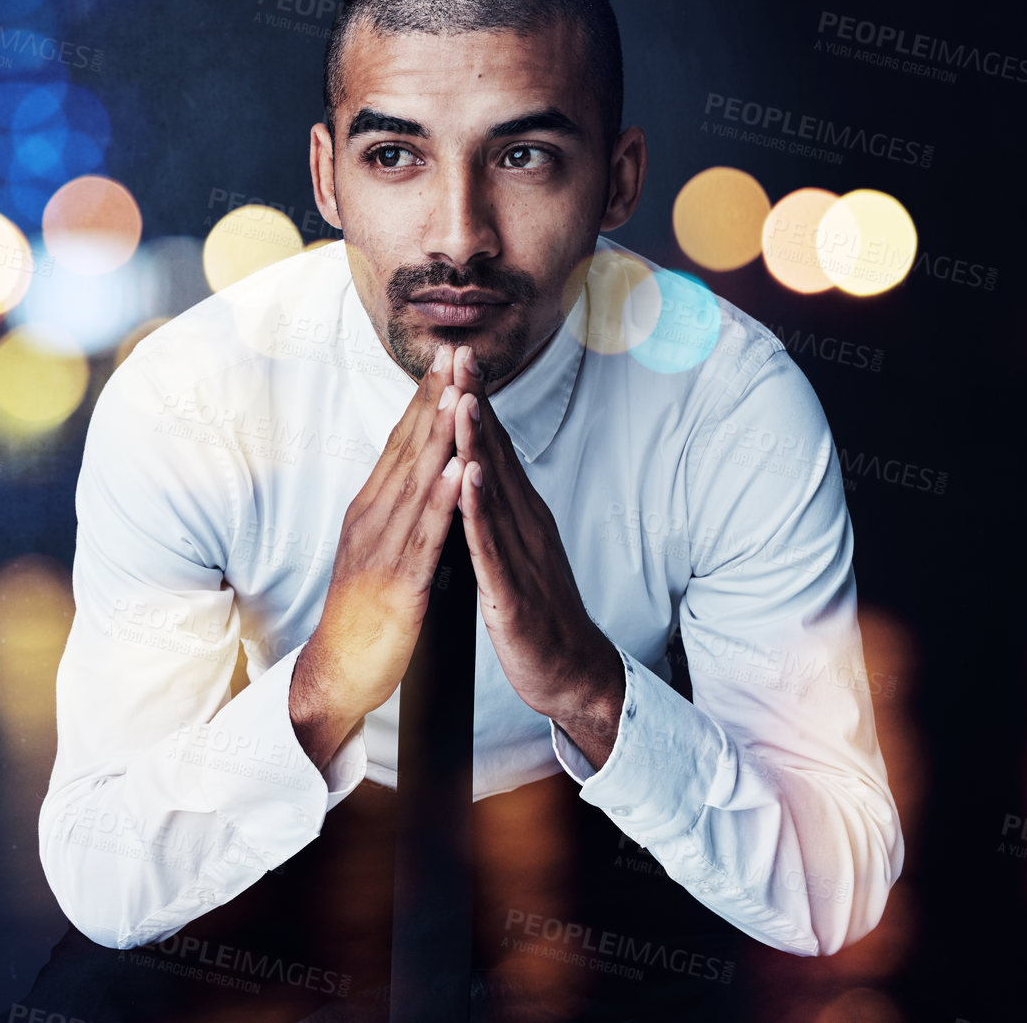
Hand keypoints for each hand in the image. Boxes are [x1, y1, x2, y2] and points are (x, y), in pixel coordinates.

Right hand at [291, 343, 467, 768]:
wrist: (335, 672)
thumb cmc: (361, 613)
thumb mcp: (377, 548)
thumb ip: (396, 511)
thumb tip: (417, 474)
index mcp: (370, 509)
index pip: (401, 443)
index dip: (424, 399)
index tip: (447, 359)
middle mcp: (371, 519)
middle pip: (407, 449)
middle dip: (433, 399)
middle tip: (455, 353)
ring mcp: (382, 550)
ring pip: (416, 483)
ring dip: (438, 436)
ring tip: (459, 394)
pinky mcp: (397, 583)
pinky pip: (423, 537)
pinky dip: (440, 501)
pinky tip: (457, 472)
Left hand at [449, 345, 626, 767]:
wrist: (569, 672)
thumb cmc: (536, 611)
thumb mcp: (514, 550)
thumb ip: (498, 511)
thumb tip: (482, 470)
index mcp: (520, 514)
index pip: (493, 449)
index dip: (475, 402)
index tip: (457, 358)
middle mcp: (524, 523)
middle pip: (496, 454)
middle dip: (476, 403)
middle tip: (460, 354)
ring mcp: (520, 554)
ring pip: (494, 489)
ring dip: (478, 443)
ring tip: (462, 399)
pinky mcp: (511, 590)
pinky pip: (491, 544)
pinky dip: (480, 509)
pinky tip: (469, 480)